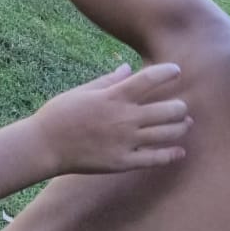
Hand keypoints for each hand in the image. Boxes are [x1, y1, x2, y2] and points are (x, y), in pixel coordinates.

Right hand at [35, 63, 189, 172]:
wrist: (44, 146)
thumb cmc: (60, 114)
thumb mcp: (82, 92)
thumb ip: (108, 81)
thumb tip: (127, 68)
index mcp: (114, 97)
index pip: (149, 79)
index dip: (167, 72)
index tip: (177, 71)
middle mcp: (124, 118)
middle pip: (168, 110)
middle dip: (180, 107)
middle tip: (181, 106)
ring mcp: (126, 141)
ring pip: (167, 134)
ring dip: (181, 127)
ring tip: (185, 124)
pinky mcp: (123, 162)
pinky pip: (155, 159)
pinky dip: (171, 154)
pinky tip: (179, 151)